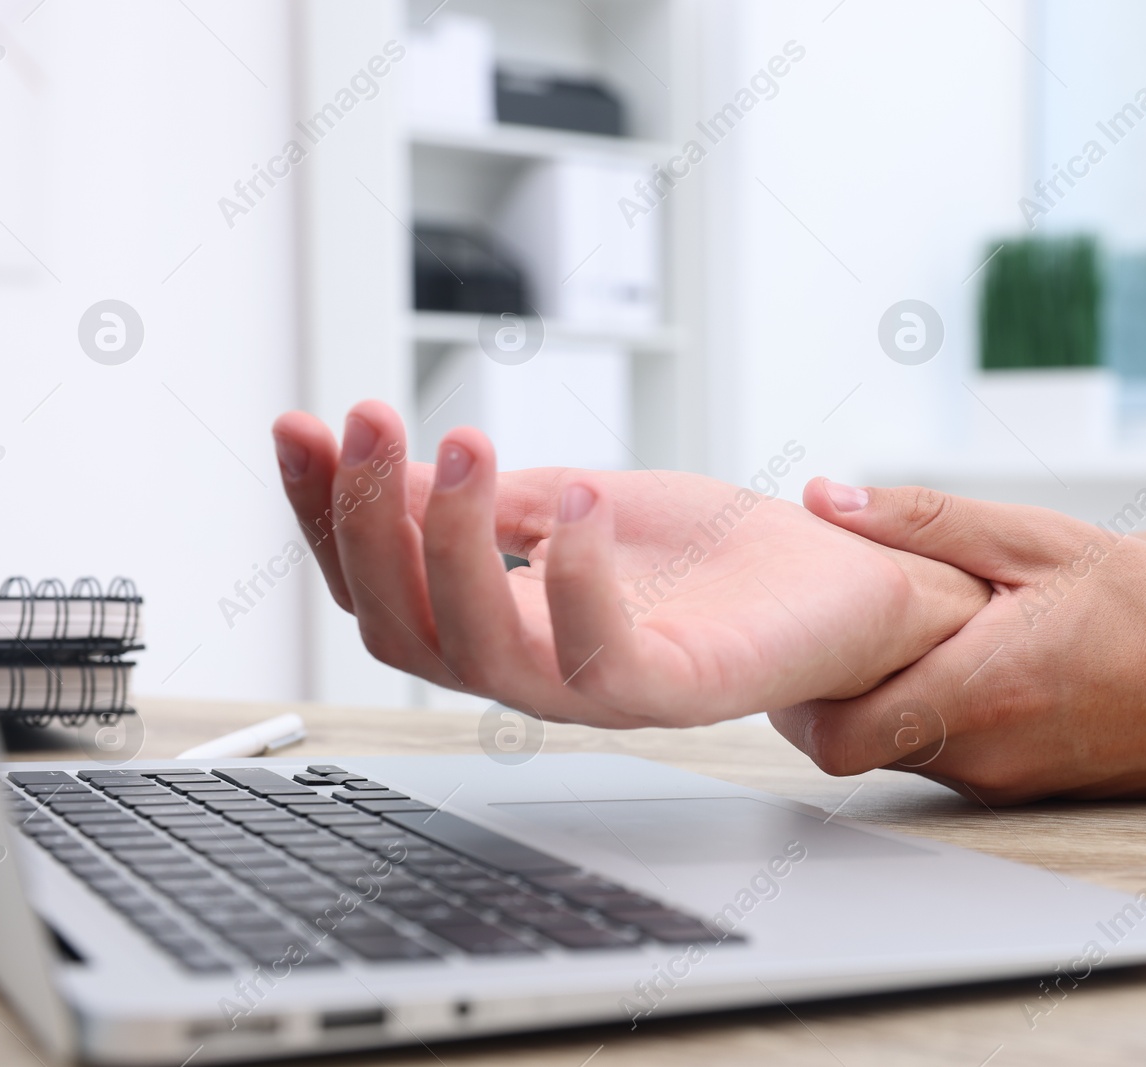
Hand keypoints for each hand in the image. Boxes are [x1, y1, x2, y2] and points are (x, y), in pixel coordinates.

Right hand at [270, 402, 988, 726]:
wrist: (844, 580)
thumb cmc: (717, 552)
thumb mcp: (582, 502)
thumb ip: (492, 502)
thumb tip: (384, 467)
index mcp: (503, 620)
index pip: (378, 585)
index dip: (325, 513)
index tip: (301, 426)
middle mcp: (535, 664)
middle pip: (401, 629)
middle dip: (368, 522)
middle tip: (368, 419)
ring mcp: (601, 688)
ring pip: (479, 653)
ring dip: (452, 546)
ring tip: (466, 445)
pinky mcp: (674, 692)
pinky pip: (598, 660)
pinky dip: (575, 576)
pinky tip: (579, 498)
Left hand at [771, 482, 1145, 802]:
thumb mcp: (1038, 541)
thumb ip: (924, 521)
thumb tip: (827, 497)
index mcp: (972, 695)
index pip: (830, 737)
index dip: (793, 698)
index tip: (801, 638)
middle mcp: (979, 756)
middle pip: (854, 747)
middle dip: (833, 691)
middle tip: (846, 626)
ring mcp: (1002, 782)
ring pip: (901, 751)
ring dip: (888, 696)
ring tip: (914, 630)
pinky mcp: (1026, 788)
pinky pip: (951, 757)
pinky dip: (937, 712)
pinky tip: (968, 658)